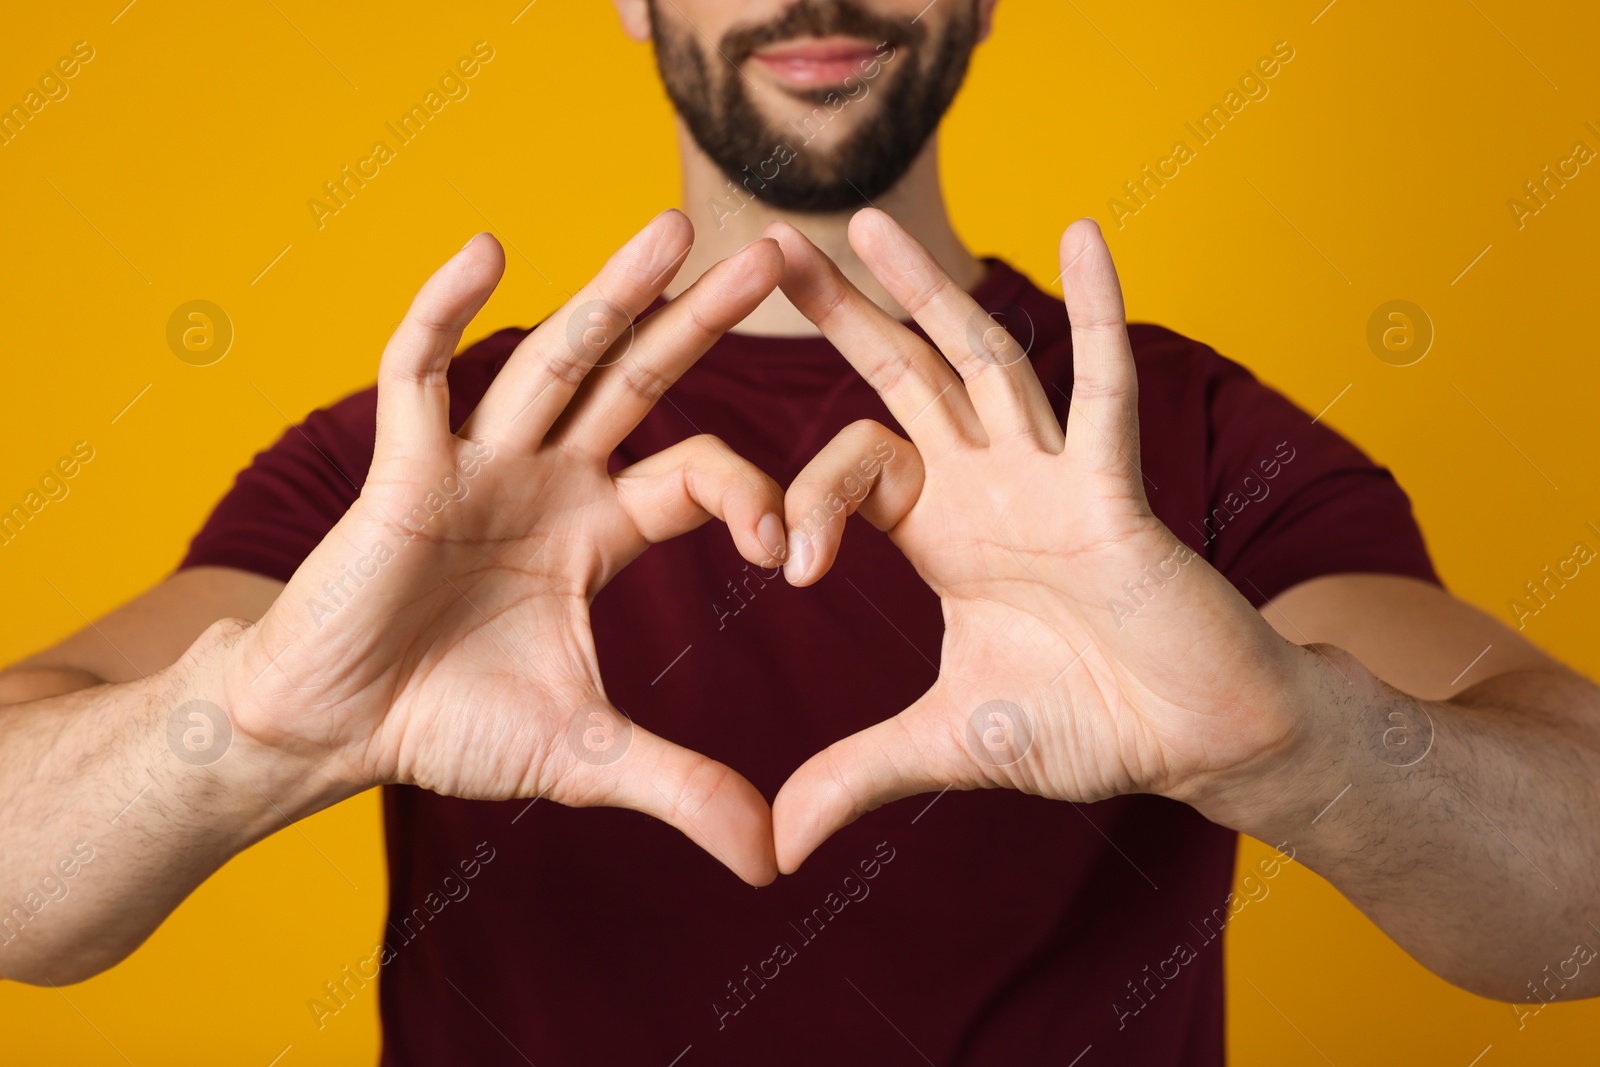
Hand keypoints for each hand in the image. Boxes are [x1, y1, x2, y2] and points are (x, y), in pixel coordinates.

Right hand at [228, 213, 786, 884]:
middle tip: (775, 252)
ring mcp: (476, 464)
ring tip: (671, 226)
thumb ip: (681, 788)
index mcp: (598, 529)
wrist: (331, 731)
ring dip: (611, 293)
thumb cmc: (448, 727)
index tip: (790, 544)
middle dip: (704, 320)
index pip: (696, 471)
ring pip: (553, 359)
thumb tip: (775, 862)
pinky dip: (448, 312)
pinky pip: (422, 373)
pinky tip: (490, 249)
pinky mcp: (401, 468)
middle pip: (640, 380)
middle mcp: (547, 479)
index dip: (752, 490)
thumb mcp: (586, 760)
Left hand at [765, 210, 1310, 871]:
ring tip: (865, 221)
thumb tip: (771, 846)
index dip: (804, 499)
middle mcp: (988, 485)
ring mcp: (1050, 476)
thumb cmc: (1085, 727)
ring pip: (981, 360)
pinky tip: (1083, 231)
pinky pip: (1104, 389)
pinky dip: (1099, 310)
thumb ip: (856, 774)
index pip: (852, 466)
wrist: (1192, 742)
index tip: (784, 568)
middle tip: (768, 247)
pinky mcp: (1115, 488)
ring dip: (928, 290)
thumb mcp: (945, 745)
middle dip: (840, 316)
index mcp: (941, 531)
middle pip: (900, 377)